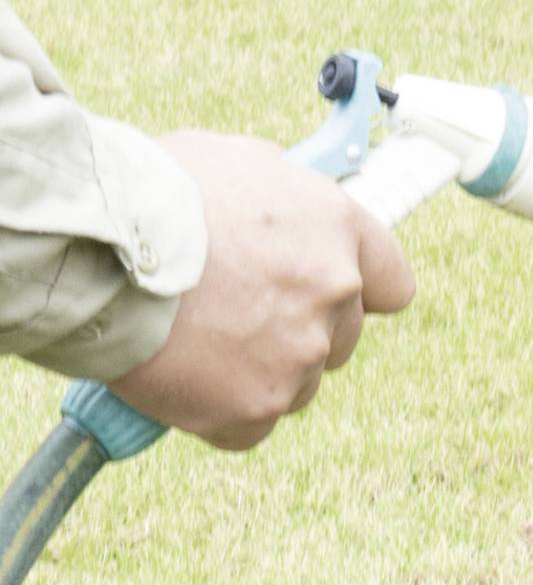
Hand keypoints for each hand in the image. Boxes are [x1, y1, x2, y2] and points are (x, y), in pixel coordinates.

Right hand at [114, 132, 414, 450]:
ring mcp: (298, 360)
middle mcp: (333, 297)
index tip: (334, 294)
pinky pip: (249, 423)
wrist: (88, 242)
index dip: (362, 290)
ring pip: (296, 382)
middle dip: (296, 327)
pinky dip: (218, 406)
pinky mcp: (256, 408)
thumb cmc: (151, 191)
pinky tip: (181, 370)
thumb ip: (285, 197)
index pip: (392, 283)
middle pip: (339, 338)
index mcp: (336, 231)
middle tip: (231, 306)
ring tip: (194, 331)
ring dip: (257, 368)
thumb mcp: (232, 160)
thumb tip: (298, 216)